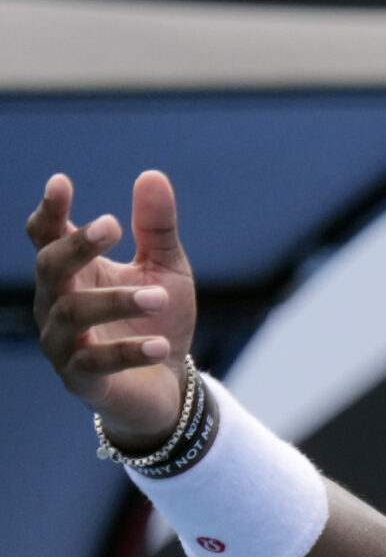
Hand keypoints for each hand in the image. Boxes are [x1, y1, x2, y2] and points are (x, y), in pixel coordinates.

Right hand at [28, 171, 199, 448]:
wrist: (166, 383)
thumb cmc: (158, 318)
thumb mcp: (165, 269)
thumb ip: (156, 228)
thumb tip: (153, 174)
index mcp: (74, 271)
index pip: (47, 236)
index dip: (50, 210)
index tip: (61, 182)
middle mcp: (56, 302)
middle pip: (50, 267)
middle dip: (77, 245)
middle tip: (112, 225)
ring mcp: (63, 342)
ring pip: (74, 312)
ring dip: (118, 301)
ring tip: (160, 296)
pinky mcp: (81, 379)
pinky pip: (97, 363)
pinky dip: (128, 352)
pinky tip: (160, 345)